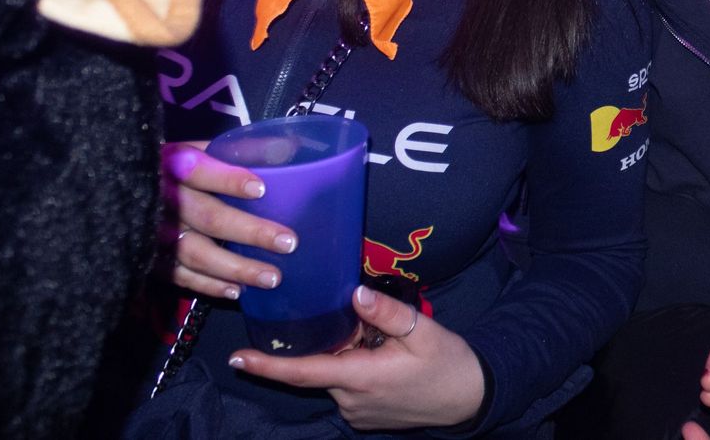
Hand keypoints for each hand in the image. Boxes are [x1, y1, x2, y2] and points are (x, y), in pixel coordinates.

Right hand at [161, 140, 297, 300]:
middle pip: (208, 217)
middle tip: (288, 242)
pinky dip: (209, 285)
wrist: (118, 192)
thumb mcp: (195, 149)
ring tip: (273, 277)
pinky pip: (180, 276)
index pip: (200, 170)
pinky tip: (237, 290)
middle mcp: (163, 200)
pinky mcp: (149, 259)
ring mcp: (153, 233)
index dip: (228, 180)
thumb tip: (287, 147)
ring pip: (196, 253)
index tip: (261, 189)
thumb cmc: (171, 168)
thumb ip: (234, 150)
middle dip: (250, 231)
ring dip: (236, 267)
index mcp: (174, 165)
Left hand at [229, 285, 485, 430]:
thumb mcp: (423, 331)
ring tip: (385, 342)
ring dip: (348, 354)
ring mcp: (357, 412)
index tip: (238, 358)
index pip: (303, 372)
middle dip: (331, 341)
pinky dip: (355, 368)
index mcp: (361, 377)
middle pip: (321, 365)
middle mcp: (351, 400)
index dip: (268, 366)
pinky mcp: (364, 416)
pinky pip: (347, 386)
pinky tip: (384, 358)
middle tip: (364, 325)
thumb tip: (353, 294)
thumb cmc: (448, 363)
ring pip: (335, 374)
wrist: (471, 399)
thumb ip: (387, 312)